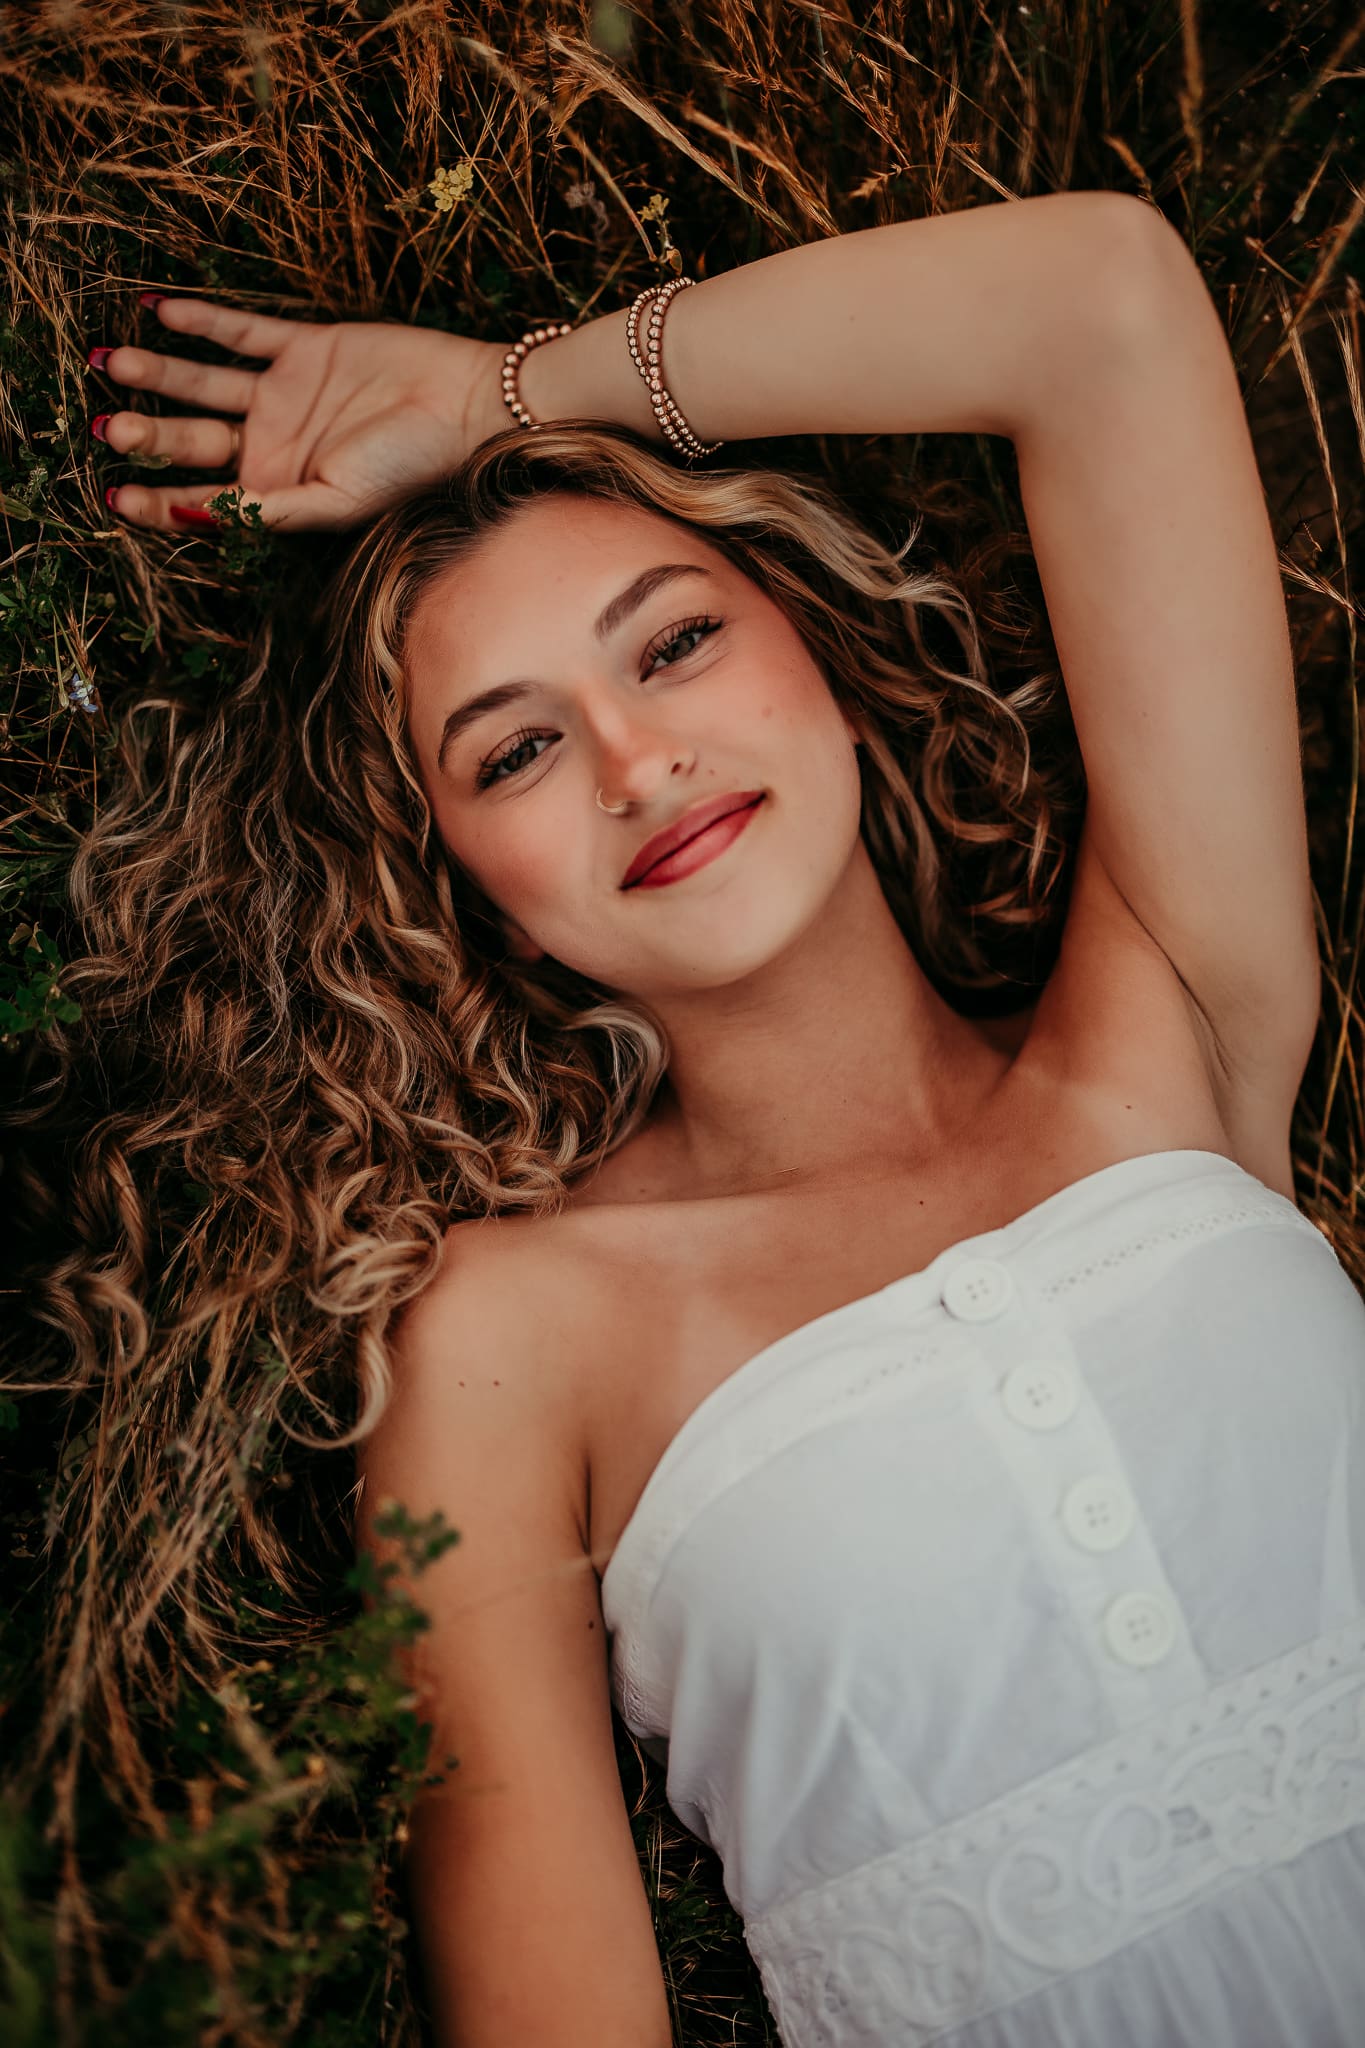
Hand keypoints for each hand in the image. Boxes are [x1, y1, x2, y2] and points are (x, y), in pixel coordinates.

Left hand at [90, 297, 509, 531]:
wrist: (466, 406)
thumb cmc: (411, 468)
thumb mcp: (336, 502)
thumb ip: (266, 511)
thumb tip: (194, 514)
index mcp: (278, 490)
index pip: (202, 496)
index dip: (157, 499)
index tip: (114, 495)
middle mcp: (272, 445)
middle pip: (192, 439)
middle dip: (149, 434)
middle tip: (110, 427)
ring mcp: (283, 394)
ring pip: (203, 383)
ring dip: (159, 372)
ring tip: (113, 361)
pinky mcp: (303, 348)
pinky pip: (242, 332)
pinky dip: (202, 321)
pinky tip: (160, 312)